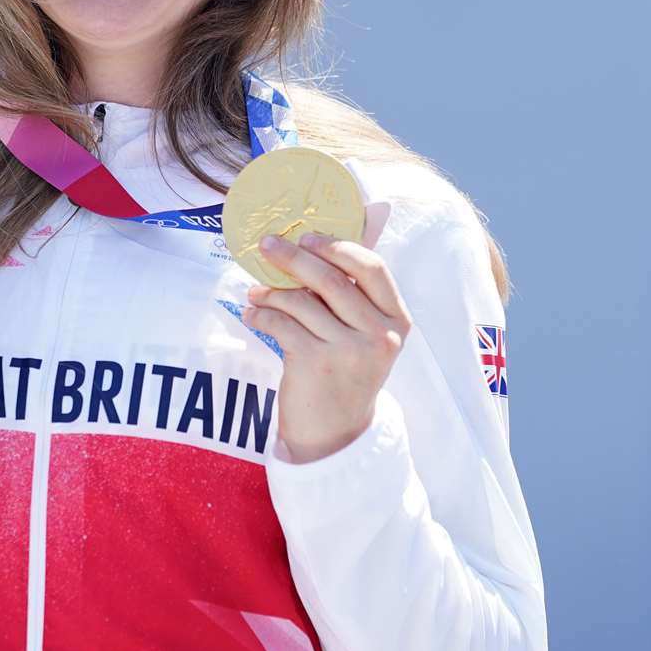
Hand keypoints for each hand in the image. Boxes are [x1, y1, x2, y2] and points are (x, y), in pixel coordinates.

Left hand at [243, 203, 409, 463]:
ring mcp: (350, 351)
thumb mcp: (362, 332)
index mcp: (397, 320)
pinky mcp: (317, 365)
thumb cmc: (345, 371)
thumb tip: (364, 216)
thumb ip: (355, 287)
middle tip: (268, 244)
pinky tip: (253, 314)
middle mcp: (380, 335)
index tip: (308, 236)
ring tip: (255, 291)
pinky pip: (282, 324)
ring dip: (272, 290)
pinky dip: (262, 314)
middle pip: (333, 279)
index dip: (338, 246)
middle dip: (294, 257)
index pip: (373, 268)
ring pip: (302, 302)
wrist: (334, 434)